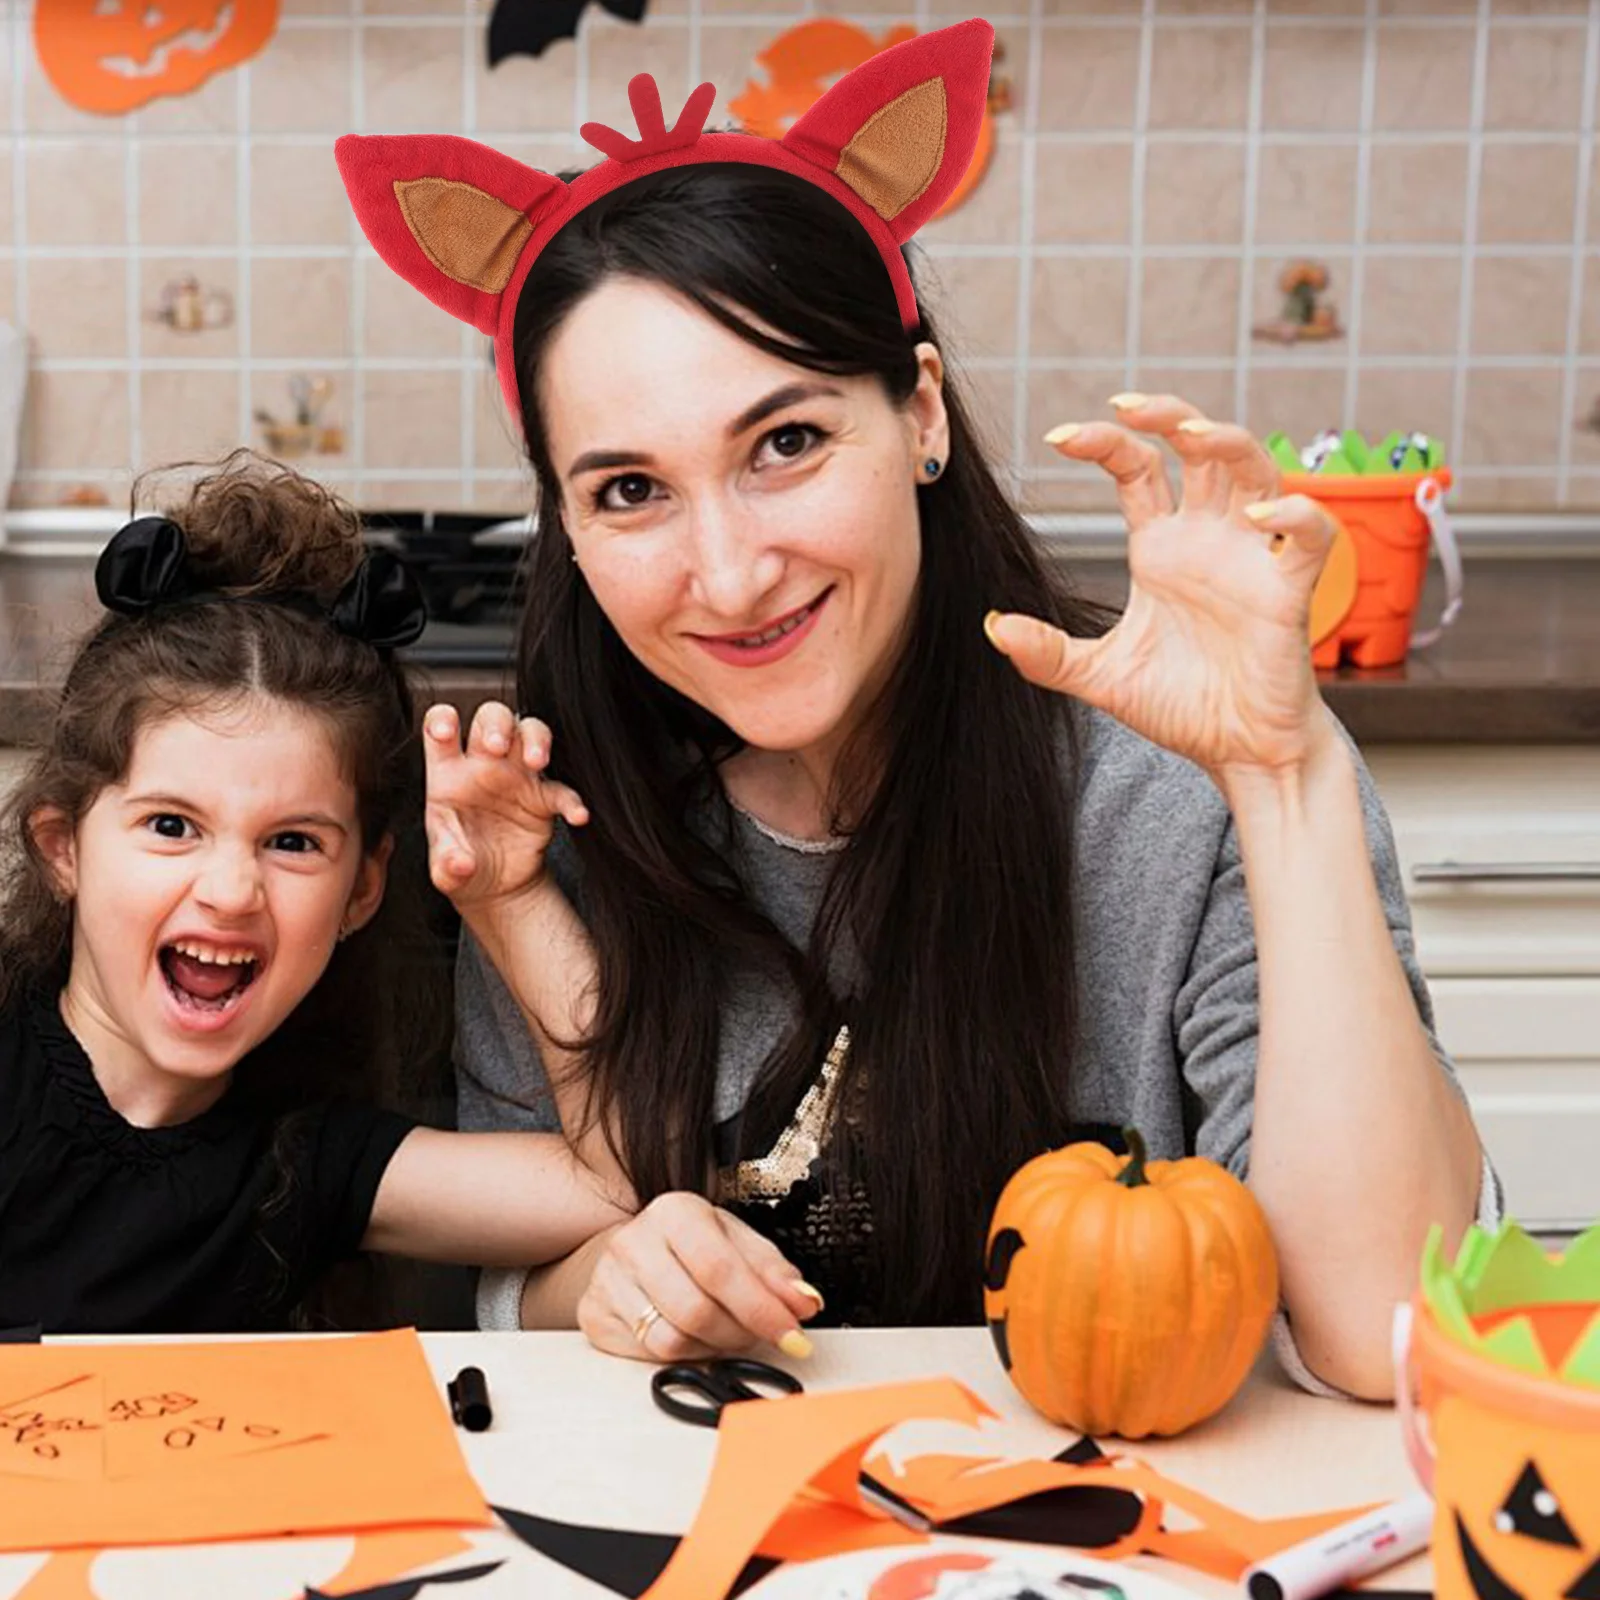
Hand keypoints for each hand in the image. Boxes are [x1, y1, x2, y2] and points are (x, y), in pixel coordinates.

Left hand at [422, 701, 589, 912]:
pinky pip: (562, 790)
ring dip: (536, 740)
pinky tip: (576, 815)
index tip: (447, 733)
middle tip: (497, 746)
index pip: (440, 728)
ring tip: (536, 761)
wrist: (494, 886)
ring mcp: (517, 777)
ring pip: (531, 733)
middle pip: (492, 718)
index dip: (442, 720)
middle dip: (497, 724)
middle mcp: (484, 765)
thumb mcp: (445, 869)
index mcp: (449, 772)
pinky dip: (572, 799)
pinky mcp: (544, 799)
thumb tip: (460, 863)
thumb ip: (447, 862)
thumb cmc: (461, 863)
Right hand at [576, 1192, 824, 1362]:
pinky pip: (648, 1356)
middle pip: (696, 1311)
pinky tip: (693, 1337)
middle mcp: (634, 1241)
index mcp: (674, 1211)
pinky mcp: (594, 1316)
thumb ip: (773, 1272)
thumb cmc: (691, 1245)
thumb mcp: (736, 1241)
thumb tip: (804, 1301)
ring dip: (712, 1349)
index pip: (720, 1268)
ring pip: (671, 1341)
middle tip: (760, 1334)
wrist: (636, 1249)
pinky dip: (683, 1356)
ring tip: (725, 1331)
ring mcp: (608, 1280)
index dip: (761, 1308)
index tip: (791, 1333)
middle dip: (740, 1333)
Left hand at [986, 394, 1341, 782]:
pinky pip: (1311, 534)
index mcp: (1162, 547)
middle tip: (1129, 405)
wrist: (1235, 751)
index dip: (1106, 442)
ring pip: (1256, 471)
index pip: (1137, 469)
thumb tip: (993, 627)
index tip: (1059, 437)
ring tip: (1191, 435)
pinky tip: (1257, 518)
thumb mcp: (1099, 677)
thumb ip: (1048, 653)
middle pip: (1200, 447)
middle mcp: (1208, 538)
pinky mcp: (1290, 589)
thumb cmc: (1180, 706)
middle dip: (1170, 414)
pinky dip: (1293, 516)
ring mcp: (1251, 558)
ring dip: (1229, 442)